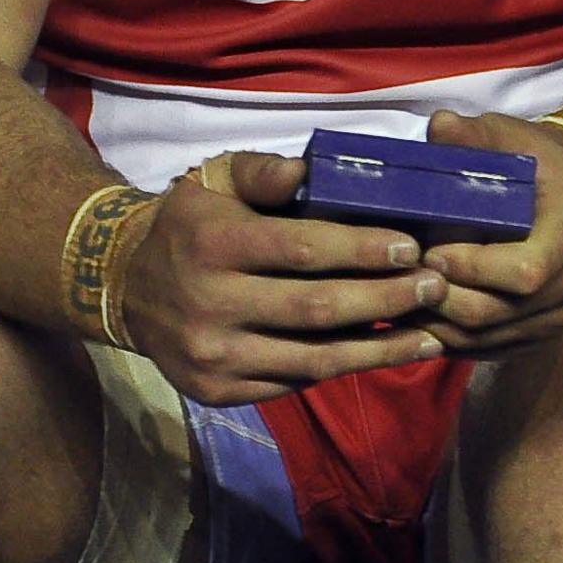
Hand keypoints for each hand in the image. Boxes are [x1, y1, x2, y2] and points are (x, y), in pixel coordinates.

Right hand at [120, 152, 451, 407]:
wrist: (125, 285)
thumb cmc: (191, 222)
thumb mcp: (216, 180)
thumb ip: (264, 172)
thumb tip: (309, 170)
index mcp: (214, 244)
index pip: (303, 250)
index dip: (362, 250)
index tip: (413, 248)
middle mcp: (210, 305)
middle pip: (317, 309)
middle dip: (386, 299)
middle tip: (437, 287)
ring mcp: (212, 357)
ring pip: (313, 358)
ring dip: (380, 348)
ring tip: (432, 333)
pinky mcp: (217, 391)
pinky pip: (293, 383)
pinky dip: (342, 368)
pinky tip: (382, 354)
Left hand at [413, 109, 562, 354]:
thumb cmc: (540, 163)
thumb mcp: (512, 137)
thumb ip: (476, 136)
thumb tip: (439, 125)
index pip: (525, 271)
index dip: (472, 268)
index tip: (428, 249)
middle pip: (498, 312)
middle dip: (442, 299)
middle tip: (400, 277)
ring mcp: (562, 313)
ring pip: (488, 338)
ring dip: (438, 324)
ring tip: (399, 298)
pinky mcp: (543, 332)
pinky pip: (490, 349)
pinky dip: (450, 338)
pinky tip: (419, 316)